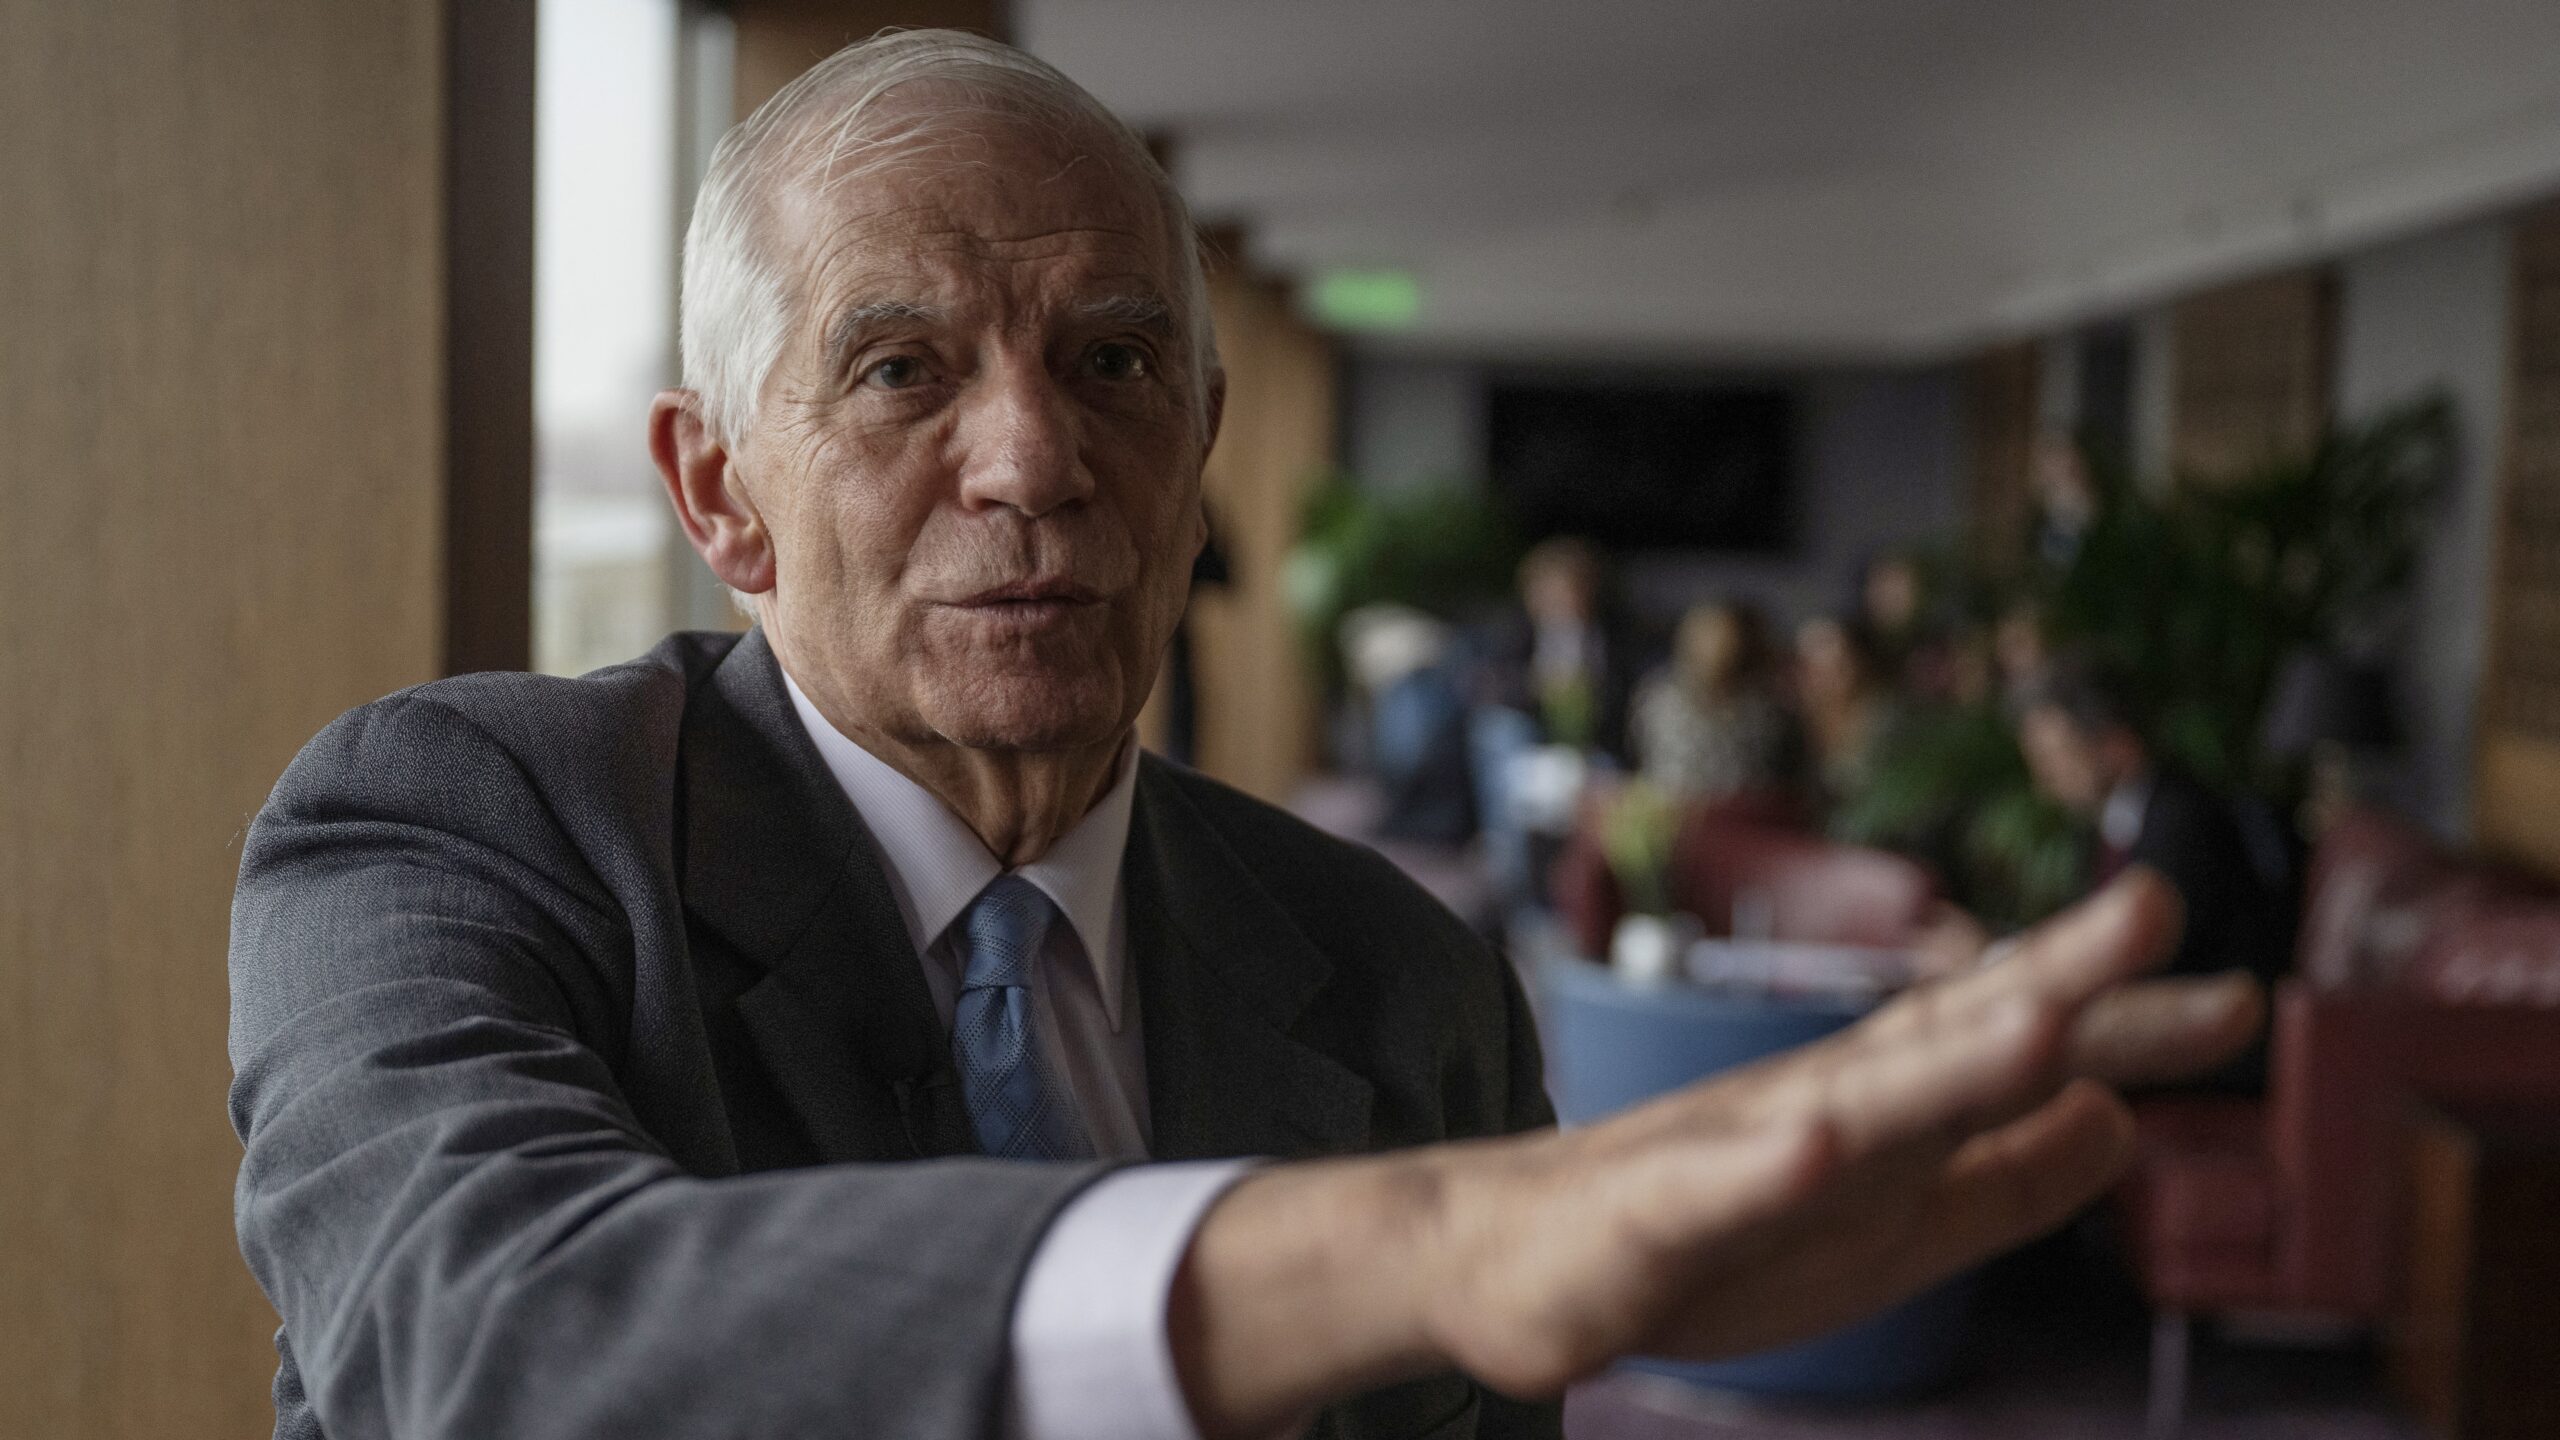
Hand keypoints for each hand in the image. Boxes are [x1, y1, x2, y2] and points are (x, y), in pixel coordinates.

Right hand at [1171, 869, 2261, 1436]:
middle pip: (1944, 1036)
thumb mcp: (1893, 1229)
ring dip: (1945, 1065)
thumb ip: (2006, 1176)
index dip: (2121, 1018)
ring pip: (1848, 1105)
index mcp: (1879, 1115)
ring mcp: (1730, 1153)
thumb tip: (2122, 1117)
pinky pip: (1711, 1192)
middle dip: (2054, 978)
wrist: (1516, 1263)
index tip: (2235, 991)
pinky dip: (1767, 1169)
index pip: (2010, 1049)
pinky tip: (1816, 1145)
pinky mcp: (1649, 1217)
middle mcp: (1814, 1107)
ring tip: (2040, 1025)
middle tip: (2155, 902)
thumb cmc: (1711, 1242)